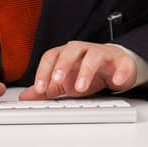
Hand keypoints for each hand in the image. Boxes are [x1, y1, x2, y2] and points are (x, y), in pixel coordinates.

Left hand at [20, 41, 138, 99]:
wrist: (115, 67)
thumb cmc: (88, 72)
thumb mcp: (65, 82)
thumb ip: (47, 88)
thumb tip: (25, 97)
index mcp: (67, 54)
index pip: (52, 56)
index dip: (44, 70)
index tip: (40, 88)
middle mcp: (84, 50)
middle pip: (71, 49)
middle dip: (63, 64)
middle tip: (58, 81)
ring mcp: (103, 54)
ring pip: (94, 55)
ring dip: (87, 70)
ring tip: (81, 88)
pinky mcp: (121, 61)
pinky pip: (122, 63)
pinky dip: (119, 72)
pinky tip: (115, 81)